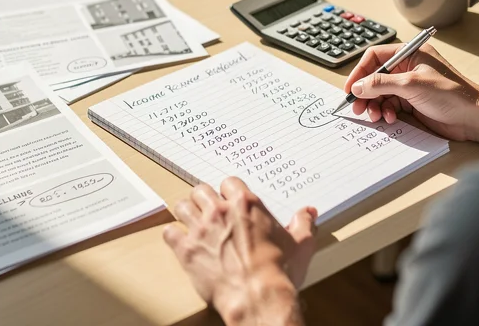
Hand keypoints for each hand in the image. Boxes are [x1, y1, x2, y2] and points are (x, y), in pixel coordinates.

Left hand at [163, 178, 315, 325]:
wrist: (258, 296)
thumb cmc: (279, 272)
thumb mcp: (300, 245)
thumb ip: (303, 224)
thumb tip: (308, 213)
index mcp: (246, 204)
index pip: (229, 183)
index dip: (228, 192)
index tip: (229, 200)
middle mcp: (220, 211)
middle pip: (201, 190)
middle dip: (203, 199)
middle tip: (208, 210)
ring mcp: (200, 229)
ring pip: (182, 206)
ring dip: (186, 212)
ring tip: (191, 222)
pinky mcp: (187, 250)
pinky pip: (169, 232)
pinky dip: (173, 236)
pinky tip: (179, 241)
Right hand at [343, 43, 478, 141]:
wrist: (474, 117)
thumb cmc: (451, 93)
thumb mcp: (410, 85)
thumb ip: (381, 84)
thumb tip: (358, 86)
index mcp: (409, 54)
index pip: (375, 57)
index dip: (360, 72)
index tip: (351, 88)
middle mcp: (408, 68)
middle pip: (375, 77)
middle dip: (365, 92)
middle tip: (357, 107)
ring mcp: (410, 86)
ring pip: (381, 93)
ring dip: (375, 105)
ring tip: (375, 115)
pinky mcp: (413, 102)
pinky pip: (391, 105)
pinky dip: (386, 112)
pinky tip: (390, 119)